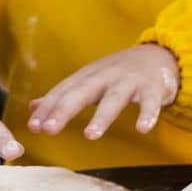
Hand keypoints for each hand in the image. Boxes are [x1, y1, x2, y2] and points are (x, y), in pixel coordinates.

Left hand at [27, 43, 179, 139]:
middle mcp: (106, 76)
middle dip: (64, 110)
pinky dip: (148, 114)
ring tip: (90, 135)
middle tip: (49, 129)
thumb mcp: (90, 80)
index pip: (63, 92)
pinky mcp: (153, 88)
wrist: (159, 56)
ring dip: (102, 116)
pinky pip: (151, 102)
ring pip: (114, 98)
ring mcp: (130, 81)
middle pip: (82, 92)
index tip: (33, 127)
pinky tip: (143, 128)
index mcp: (88, 76)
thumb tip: (32, 108)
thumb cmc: (118, 73)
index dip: (48, 108)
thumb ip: (63, 95)